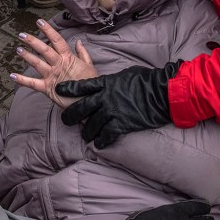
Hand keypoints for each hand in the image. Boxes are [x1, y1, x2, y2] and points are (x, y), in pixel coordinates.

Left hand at [10, 19, 96, 107]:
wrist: (89, 101)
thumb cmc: (90, 83)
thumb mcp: (90, 66)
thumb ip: (83, 53)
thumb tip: (79, 42)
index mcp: (68, 58)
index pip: (57, 40)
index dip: (48, 30)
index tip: (40, 22)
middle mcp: (58, 65)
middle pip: (44, 50)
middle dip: (32, 41)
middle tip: (22, 34)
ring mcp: (51, 76)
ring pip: (37, 63)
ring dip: (26, 56)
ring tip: (18, 49)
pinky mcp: (47, 88)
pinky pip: (32, 84)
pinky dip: (22, 80)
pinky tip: (12, 75)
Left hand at [56, 62, 179, 147]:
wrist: (162, 92)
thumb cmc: (146, 80)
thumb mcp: (125, 74)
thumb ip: (112, 81)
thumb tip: (107, 83)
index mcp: (105, 83)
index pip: (81, 86)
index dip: (68, 89)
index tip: (58, 90)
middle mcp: (105, 98)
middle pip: (80, 108)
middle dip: (70, 115)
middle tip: (65, 120)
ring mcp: (112, 112)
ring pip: (91, 125)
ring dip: (86, 132)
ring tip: (85, 136)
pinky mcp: (122, 124)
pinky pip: (106, 135)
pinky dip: (102, 141)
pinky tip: (99, 144)